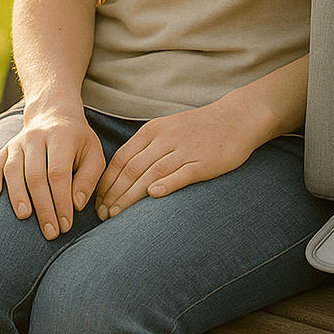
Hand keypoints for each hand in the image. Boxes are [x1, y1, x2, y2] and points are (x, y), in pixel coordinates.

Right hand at [0, 106, 105, 240]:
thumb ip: (89, 178)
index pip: (59, 173)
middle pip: (36, 175)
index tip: (66, 224)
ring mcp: (19, 141)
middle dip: (43, 207)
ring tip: (25, 217)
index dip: (61, 200)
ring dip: (17, 196)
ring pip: (13, 170)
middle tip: (50, 231)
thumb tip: (76, 205)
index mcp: (63, 137)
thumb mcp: (94, 153)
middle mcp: (38, 137)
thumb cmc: (78, 142)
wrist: (55, 115)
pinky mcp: (5, 147)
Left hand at [93, 103, 256, 219]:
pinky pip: (181, 174)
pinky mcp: (203, 162)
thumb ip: (146, 148)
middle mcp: (166, 139)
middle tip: (103, 215)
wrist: (236, 118)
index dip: (107, 182)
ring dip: (131, 196)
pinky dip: (166, 185)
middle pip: (132, 169)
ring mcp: (185, 150)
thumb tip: (120, 175)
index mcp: (153, 130)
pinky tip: (153, 196)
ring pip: (151, 174)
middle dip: (114, 194)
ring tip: (117, 215)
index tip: (98, 202)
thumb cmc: (199, 128)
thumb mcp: (168, 129)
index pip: (122, 159)